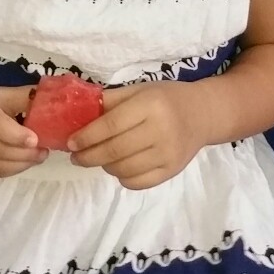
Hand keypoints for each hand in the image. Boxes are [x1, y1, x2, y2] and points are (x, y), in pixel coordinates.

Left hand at [70, 82, 203, 189]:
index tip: (71, 143)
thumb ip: (110, 101)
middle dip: (89, 156)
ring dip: (104, 166)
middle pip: (115, 150)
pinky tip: (119, 167)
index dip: (87, 136)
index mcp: (150, 105)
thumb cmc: (166, 98)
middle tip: (76, 157)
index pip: (111, 125)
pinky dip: (122, 177)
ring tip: (98, 159)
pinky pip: (137, 182)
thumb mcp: (139, 90)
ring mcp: (168, 153)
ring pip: (124, 169)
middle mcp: (161, 130)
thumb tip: (77, 116)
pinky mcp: (172, 170)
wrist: (203, 114)